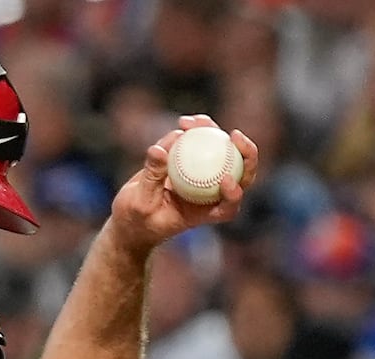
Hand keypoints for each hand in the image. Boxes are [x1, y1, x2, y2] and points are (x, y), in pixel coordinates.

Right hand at [106, 115, 257, 257]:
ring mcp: (201, 177)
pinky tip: (184, 123)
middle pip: (239, 174)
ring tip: (197, 122)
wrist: (128, 218)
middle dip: (246, 153)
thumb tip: (159, 149)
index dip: (234, 194)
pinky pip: (197, 145)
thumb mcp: (140, 203)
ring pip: (220, 153)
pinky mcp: (189, 163)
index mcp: (203, 214)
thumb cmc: (135, 220)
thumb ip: (151, 178)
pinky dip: (194, 132)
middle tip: (234, 136)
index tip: (225, 180)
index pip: (228, 207)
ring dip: (214, 134)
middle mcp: (208, 194)